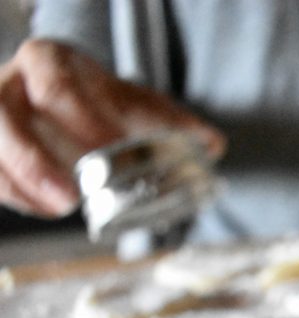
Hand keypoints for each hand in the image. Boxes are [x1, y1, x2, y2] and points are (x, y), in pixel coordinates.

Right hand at [0, 39, 224, 217]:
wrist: (57, 90)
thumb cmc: (95, 97)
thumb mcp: (131, 100)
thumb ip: (167, 120)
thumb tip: (213, 144)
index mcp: (48, 62)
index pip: (58, 88)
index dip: (81, 121)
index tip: (107, 150)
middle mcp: (10, 84)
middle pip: (5, 117)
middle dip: (34, 160)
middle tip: (71, 197)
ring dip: (20, 182)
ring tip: (61, 208)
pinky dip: (15, 193)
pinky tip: (47, 210)